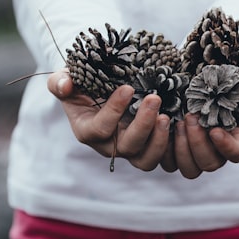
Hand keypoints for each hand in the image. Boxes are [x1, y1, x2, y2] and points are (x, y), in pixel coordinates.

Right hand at [47, 71, 172, 171]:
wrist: (101, 89)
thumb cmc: (82, 83)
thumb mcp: (66, 78)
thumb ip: (60, 82)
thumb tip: (65, 85)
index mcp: (87, 131)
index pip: (100, 129)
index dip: (113, 111)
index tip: (127, 88)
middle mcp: (109, 146)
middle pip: (127, 147)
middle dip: (142, 124)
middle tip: (154, 98)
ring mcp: (130, 149)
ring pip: (146, 159)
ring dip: (158, 140)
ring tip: (166, 115)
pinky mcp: (147, 148)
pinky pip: (161, 157)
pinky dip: (171, 145)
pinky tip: (179, 123)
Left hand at [168, 70, 238, 178]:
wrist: (207, 78)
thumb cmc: (234, 79)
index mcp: (238, 138)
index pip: (237, 154)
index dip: (226, 147)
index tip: (214, 130)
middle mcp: (217, 150)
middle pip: (210, 164)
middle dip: (198, 144)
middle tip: (190, 117)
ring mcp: (195, 152)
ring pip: (189, 169)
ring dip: (182, 149)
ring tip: (177, 122)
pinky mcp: (175, 149)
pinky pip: (168, 162)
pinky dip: (164, 149)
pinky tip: (163, 126)